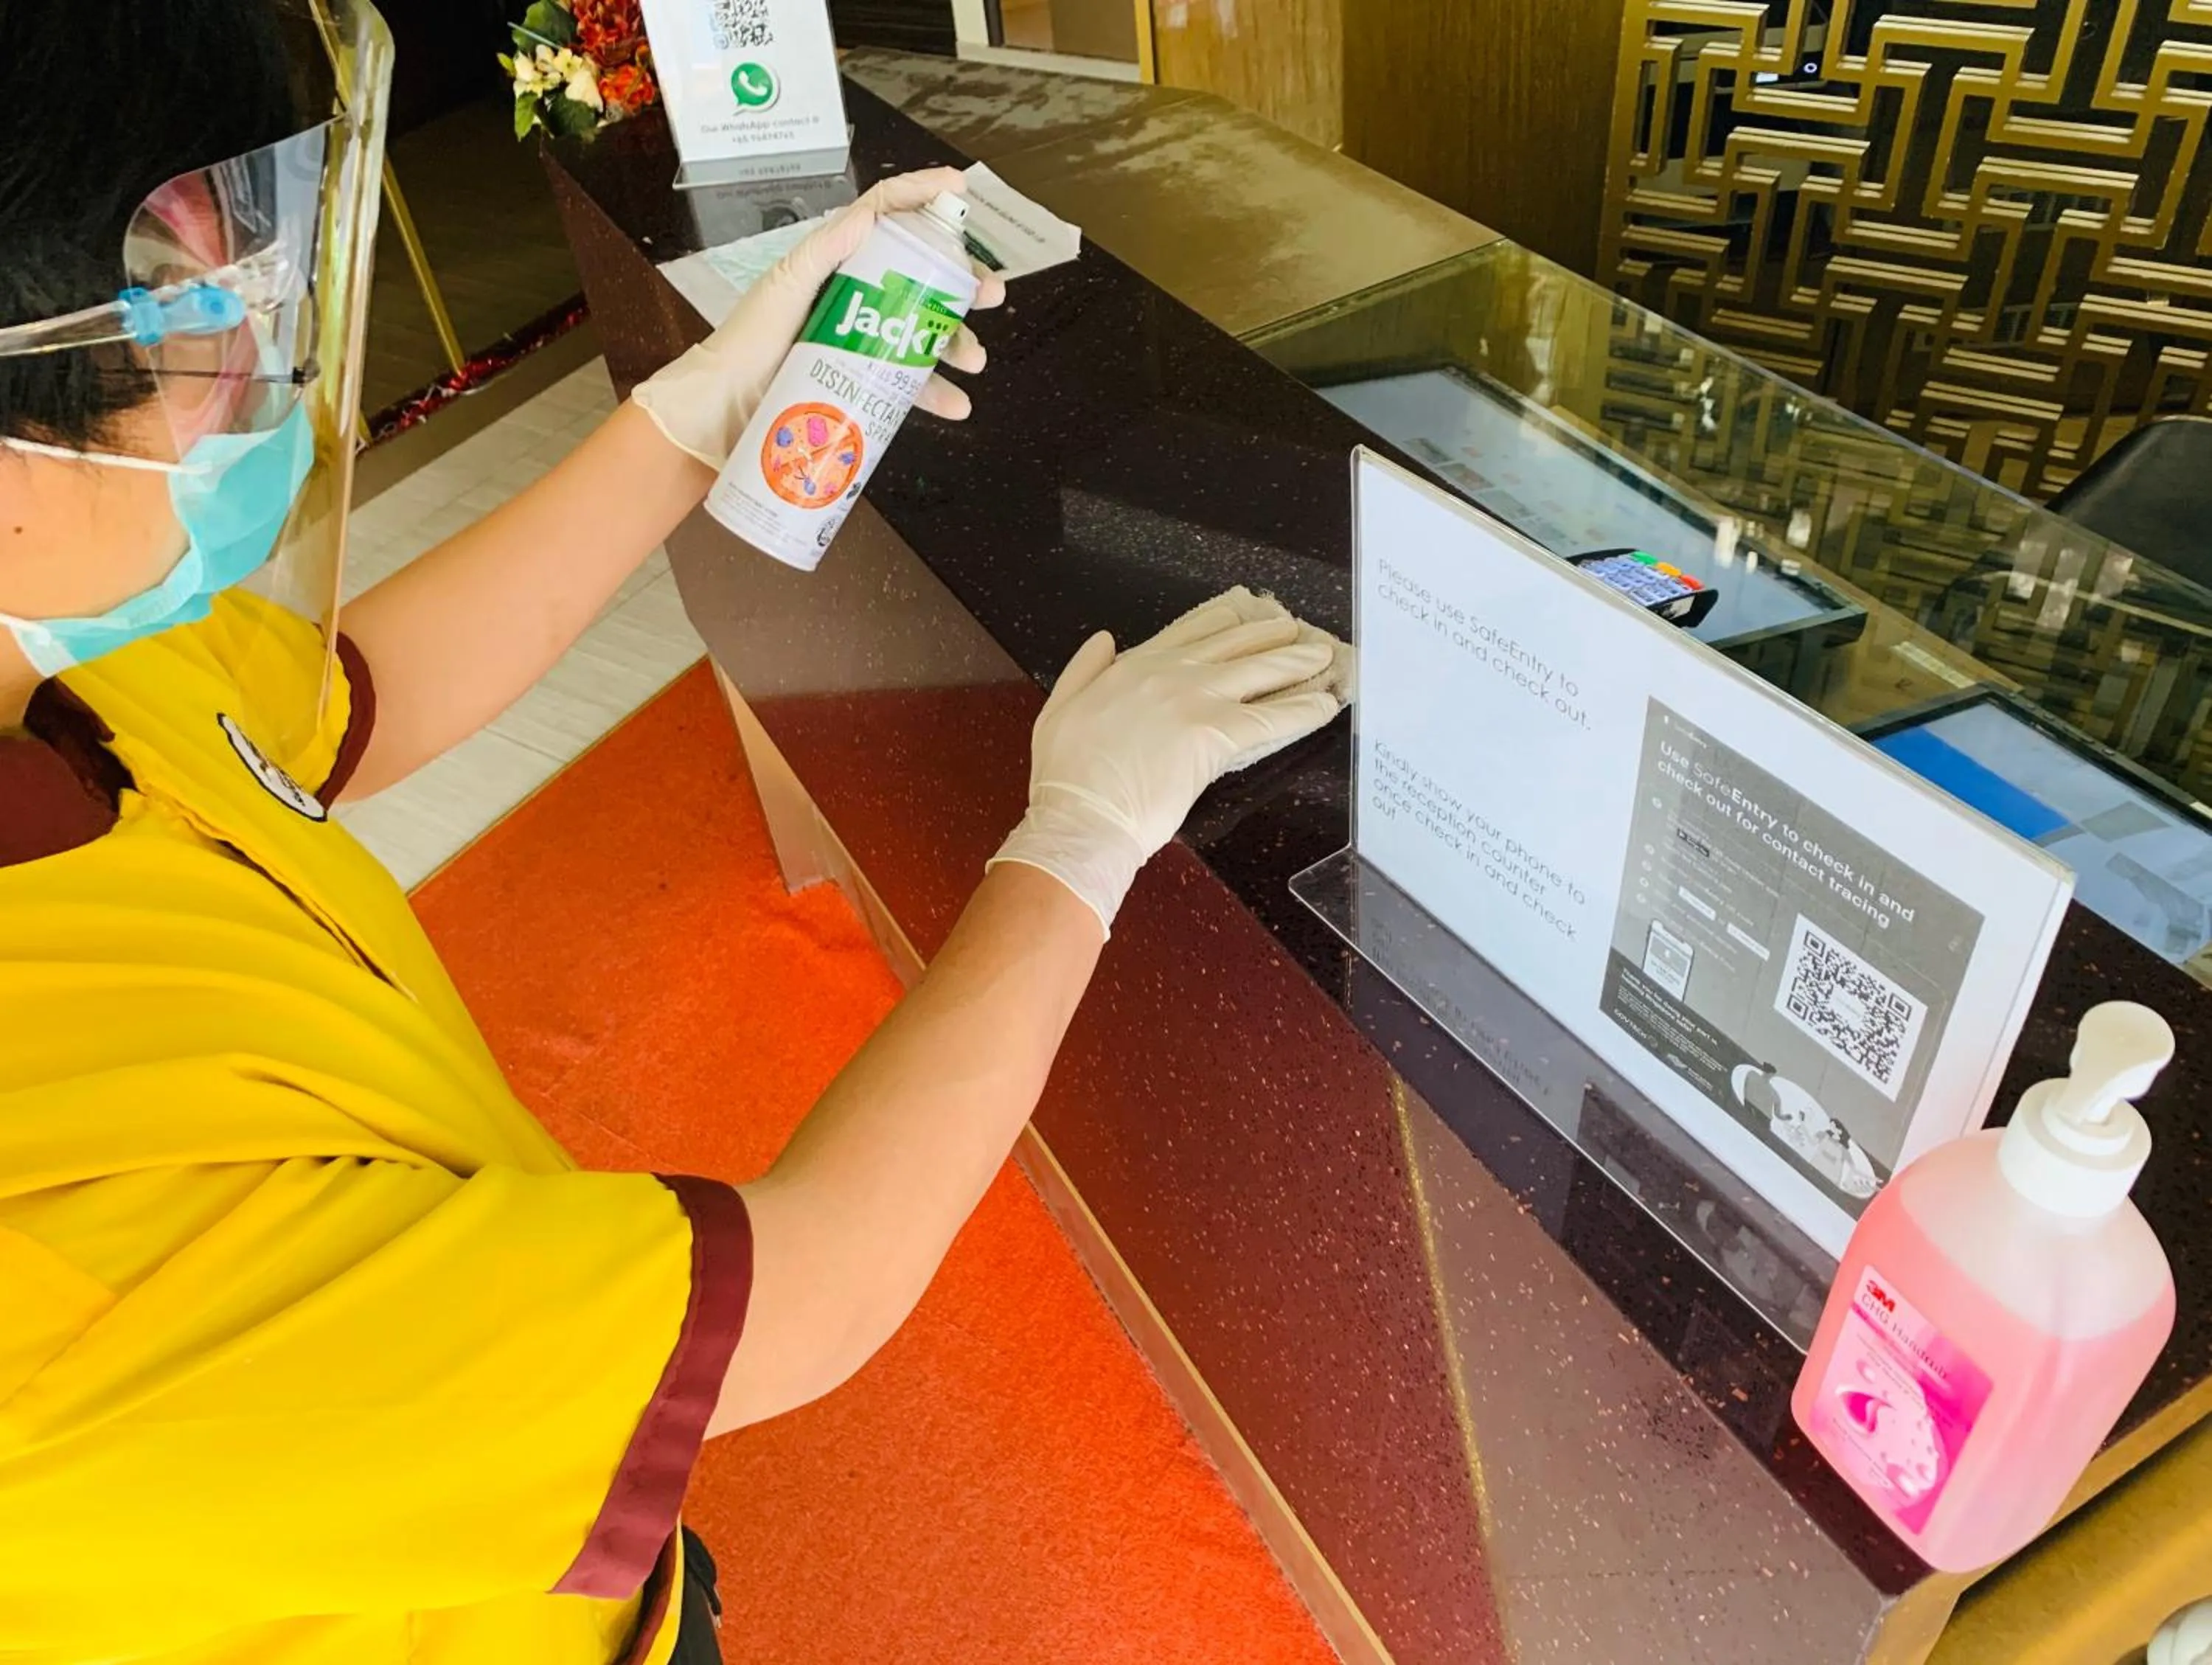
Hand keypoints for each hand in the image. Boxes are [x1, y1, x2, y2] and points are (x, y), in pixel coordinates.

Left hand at [632, 168, 1005, 467]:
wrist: (722, 411)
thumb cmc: (746, 344)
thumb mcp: (784, 289)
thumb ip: (825, 251)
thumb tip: (871, 214)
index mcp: (836, 262)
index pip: (885, 216)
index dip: (923, 197)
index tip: (961, 190)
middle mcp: (854, 295)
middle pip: (920, 276)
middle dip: (962, 284)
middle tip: (991, 295)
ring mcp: (861, 339)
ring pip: (924, 332)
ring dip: (957, 343)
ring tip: (974, 361)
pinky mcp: (861, 381)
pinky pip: (907, 383)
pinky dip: (935, 394)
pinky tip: (955, 405)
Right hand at [988, 589, 1347, 935]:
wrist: (1081, 816)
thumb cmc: (1067, 776)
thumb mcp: (1059, 708)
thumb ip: (1083, 669)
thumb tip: (1104, 640)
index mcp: (1134, 666)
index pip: (1189, 631)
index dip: (1222, 620)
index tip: (1243, 613)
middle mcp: (1170, 673)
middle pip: (1234, 643)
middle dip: (1269, 634)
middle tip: (1295, 629)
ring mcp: (1196, 700)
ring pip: (1260, 671)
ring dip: (1296, 661)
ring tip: (1322, 656)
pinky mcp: (1217, 735)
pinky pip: (1272, 718)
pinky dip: (1302, 711)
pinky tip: (1324, 706)